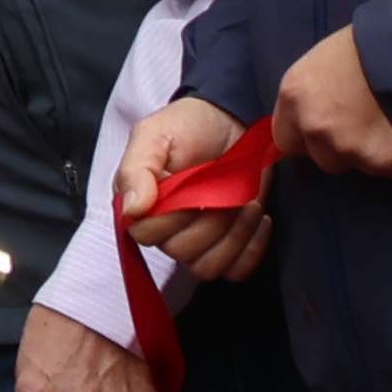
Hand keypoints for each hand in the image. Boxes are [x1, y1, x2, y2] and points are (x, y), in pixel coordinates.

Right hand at [119, 93, 272, 278]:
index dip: (172, 217)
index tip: (193, 188)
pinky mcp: (229, 248)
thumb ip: (136, 170)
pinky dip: (252, 249)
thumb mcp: (154, 135)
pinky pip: (236, 270)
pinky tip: (259, 219)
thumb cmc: (188, 125)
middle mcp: (165, 230)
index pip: (145, 234)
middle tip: (230, 192)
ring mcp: (198, 242)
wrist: (231, 121)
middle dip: (212, 222)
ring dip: (235, 236)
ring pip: (208, 266)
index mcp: (140, 205)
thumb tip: (131, 210)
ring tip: (248, 203)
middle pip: (181, 252)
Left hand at [275, 24, 391, 180]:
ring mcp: (353, 150)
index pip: (286, 140)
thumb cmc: (366, 47)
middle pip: (323, 158)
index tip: (325, 129)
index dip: (307, 137)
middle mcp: (317, 129)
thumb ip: (309, 98)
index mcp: (294, 97)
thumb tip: (309, 120)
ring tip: (389, 125)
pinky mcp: (390, 163)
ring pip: (359, 165)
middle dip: (341, 148)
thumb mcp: (320, 64)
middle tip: (363, 125)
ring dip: (371, 153)